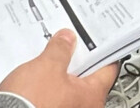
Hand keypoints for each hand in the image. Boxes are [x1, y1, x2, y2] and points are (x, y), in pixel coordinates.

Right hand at [0, 30, 118, 107]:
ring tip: (49, 57)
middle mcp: (84, 107)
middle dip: (77, 60)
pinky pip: (55, 96)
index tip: (98, 39)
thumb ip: (60, 50)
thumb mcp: (47, 66)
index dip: (103, 51)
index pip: (108, 69)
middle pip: (87, 77)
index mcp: (92, 96)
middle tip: (69, 43)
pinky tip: (38, 76)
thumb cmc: (31, 103)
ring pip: (69, 86)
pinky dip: (49, 85)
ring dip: (60, 73)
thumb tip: (67, 39)